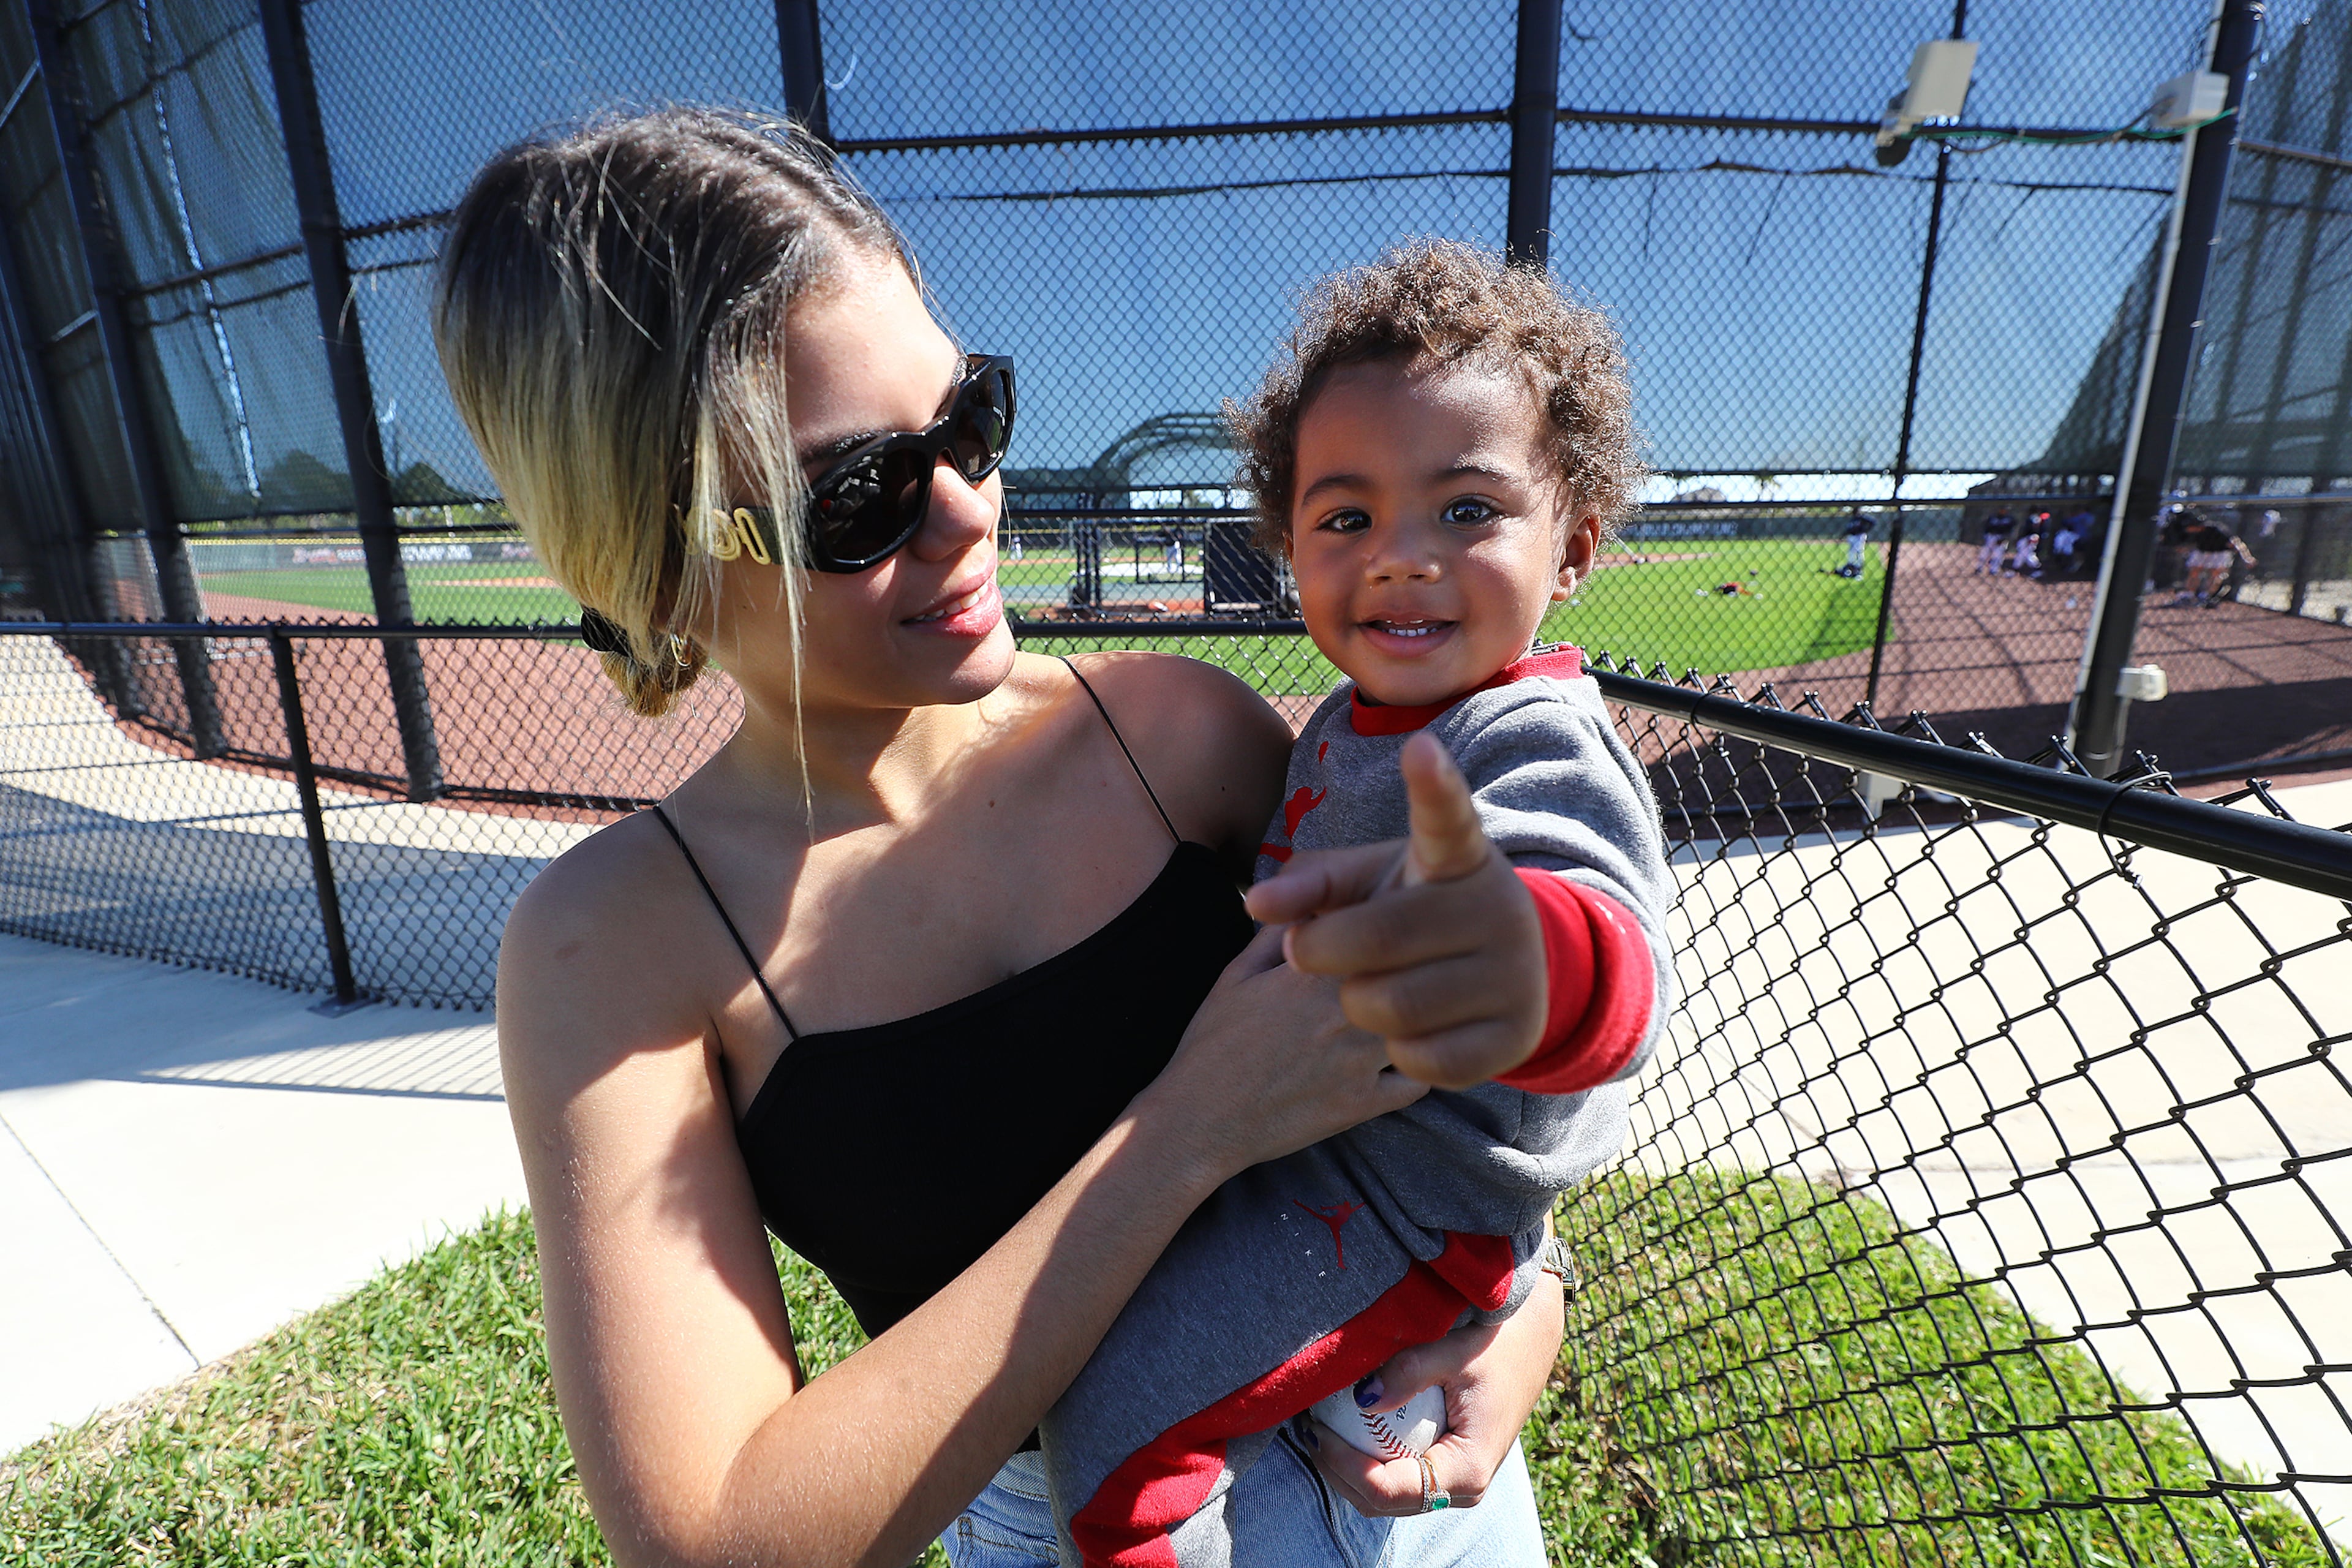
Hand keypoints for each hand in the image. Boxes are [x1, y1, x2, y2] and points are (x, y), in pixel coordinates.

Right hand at [1143, 925, 1426, 1180]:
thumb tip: (1313, 904)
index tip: (1380, 942)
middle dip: (1408, 974)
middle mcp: (1342, 1012)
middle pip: (1408, 975)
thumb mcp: (1235, 977)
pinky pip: (1418, 1080)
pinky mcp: (1363, 1104)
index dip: (1385, 935)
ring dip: (1417, 1021)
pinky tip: (1391, 1064)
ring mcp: (1357, 1061)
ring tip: (1400, 1022)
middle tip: (1399, 978)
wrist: (1198, 1121)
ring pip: (1423, 1025)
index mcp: (1310, 972)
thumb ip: (1279, 935)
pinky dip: (1413, 1070)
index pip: (1376, 932)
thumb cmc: (1211, 1046)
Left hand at [1245, 732, 1546, 1088]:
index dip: (1433, 787)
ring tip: (1362, 989)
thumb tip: (1257, 903)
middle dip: (1322, 952)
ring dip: (1355, 1004)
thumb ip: (1310, 886)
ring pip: (1393, 1007)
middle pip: (1378, 939)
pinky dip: (1394, 1051)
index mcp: (1460, 859)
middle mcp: (1499, 909)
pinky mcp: (1516, 1037)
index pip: (1447, 819)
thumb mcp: (1368, 884)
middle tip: (1308, 953)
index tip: (1420, 748)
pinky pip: (1424, 1061)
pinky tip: (1401, 1029)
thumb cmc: (1411, 914)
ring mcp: (1517, 975)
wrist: (1500, 971)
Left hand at [1304, 1267, 1564, 1516]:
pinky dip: (1367, 1462)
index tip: (1316, 1429)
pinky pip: (1399, 1481)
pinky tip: (1344, 1430)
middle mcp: (1461, 1490)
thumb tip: (1361, 1398)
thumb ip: (1408, 1373)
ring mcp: (1454, 1484)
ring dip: (1348, 1470)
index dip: (1345, 1464)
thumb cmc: (1497, 1344)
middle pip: (1382, 1502)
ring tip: (1317, 1429)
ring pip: (1387, 1498)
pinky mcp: (1447, 1471)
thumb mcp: (1453, 1351)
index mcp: (1465, 1470)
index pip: (1389, 1489)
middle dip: (1338, 1471)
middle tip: (1307, 1428)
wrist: (1531, 1342)